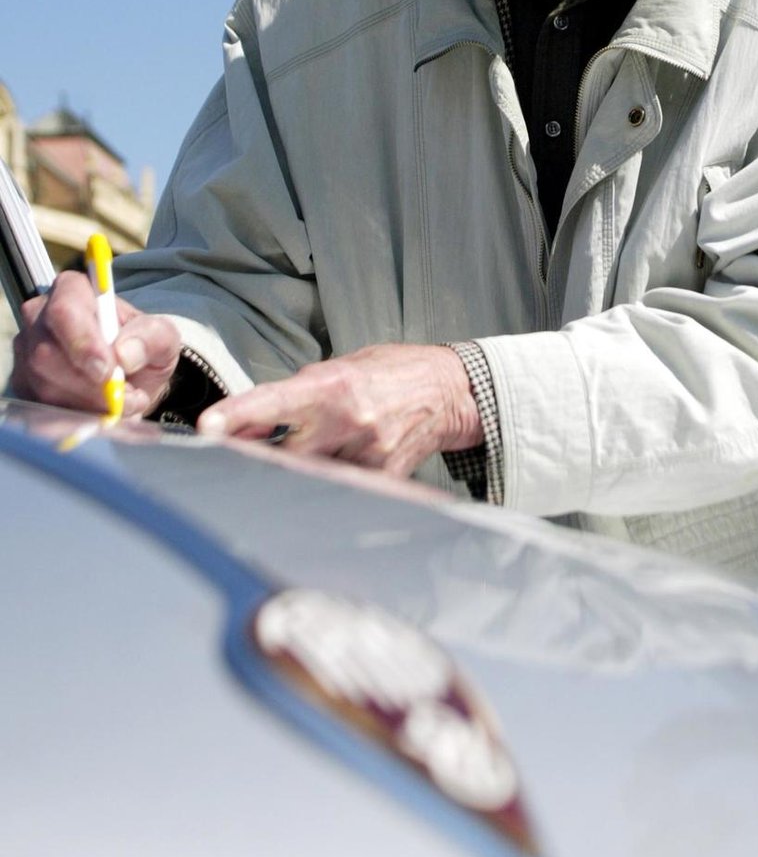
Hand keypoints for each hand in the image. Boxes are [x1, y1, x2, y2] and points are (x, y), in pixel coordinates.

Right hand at [11, 270, 181, 416]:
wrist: (132, 378)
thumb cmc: (142, 347)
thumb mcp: (162, 337)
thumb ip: (151, 337)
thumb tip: (124, 353)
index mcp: (73, 290)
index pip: (65, 311)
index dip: (83, 343)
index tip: (107, 370)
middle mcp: (41, 316)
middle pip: (47, 353)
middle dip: (88, 383)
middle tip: (121, 395)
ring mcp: (27, 351)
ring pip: (43, 384)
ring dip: (86, 402)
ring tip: (117, 402)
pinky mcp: (23, 383)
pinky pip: (40, 406)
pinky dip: (74, 415)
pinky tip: (97, 411)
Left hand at [197, 343, 483, 475]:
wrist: (449, 390)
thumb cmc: (390, 373)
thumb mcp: (341, 367)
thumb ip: (295, 393)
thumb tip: (248, 419)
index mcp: (334, 385)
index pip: (275, 401)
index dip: (240, 414)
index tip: (209, 426)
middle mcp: (350, 420)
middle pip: (286, 454)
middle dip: (261, 459)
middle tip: (242, 459)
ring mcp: (368, 453)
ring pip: (313, 477)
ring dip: (298, 473)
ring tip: (306, 460)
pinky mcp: (385, 477)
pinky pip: (344, 489)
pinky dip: (332, 482)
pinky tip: (337, 469)